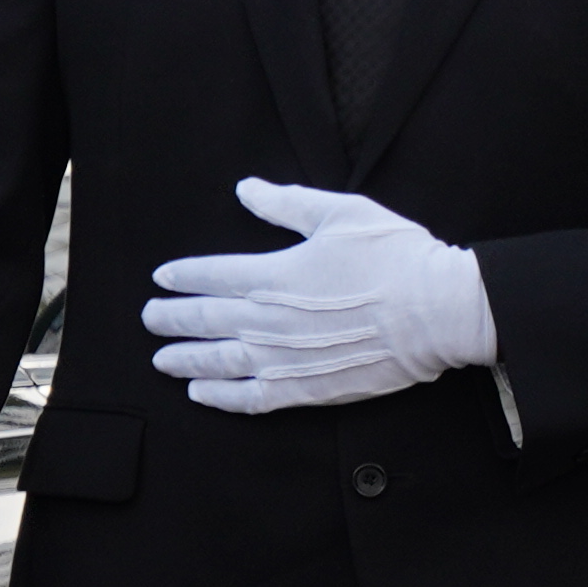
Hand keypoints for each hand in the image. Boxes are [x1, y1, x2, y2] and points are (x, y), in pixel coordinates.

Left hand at [141, 177, 495, 415]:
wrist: (438, 311)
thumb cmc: (395, 257)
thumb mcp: (340, 213)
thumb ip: (287, 203)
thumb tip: (246, 188)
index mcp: (272, 274)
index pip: (210, 275)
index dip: (182, 276)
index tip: (161, 278)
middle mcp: (266, 320)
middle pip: (203, 321)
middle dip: (170, 319)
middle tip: (149, 318)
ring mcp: (281, 359)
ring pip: (216, 363)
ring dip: (184, 360)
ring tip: (161, 359)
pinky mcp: (303, 390)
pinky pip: (248, 398)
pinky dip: (219, 397)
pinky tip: (200, 394)